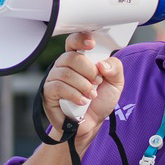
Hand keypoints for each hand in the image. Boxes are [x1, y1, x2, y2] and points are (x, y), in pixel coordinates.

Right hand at [42, 31, 124, 147]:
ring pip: (65, 73)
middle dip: (88, 70)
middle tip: (97, 81)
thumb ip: (115, 68)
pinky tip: (81, 101)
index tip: (91, 45)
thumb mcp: (116, 84)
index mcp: (79, 60)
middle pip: (70, 57)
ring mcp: (54, 78)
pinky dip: (74, 94)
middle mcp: (64, 66)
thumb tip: (102, 64)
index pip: (73, 42)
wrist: (90, 125)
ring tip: (91, 95)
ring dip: (83, 85)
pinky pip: (58, 87)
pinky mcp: (48, 92)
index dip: (80, 40)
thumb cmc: (99, 102)